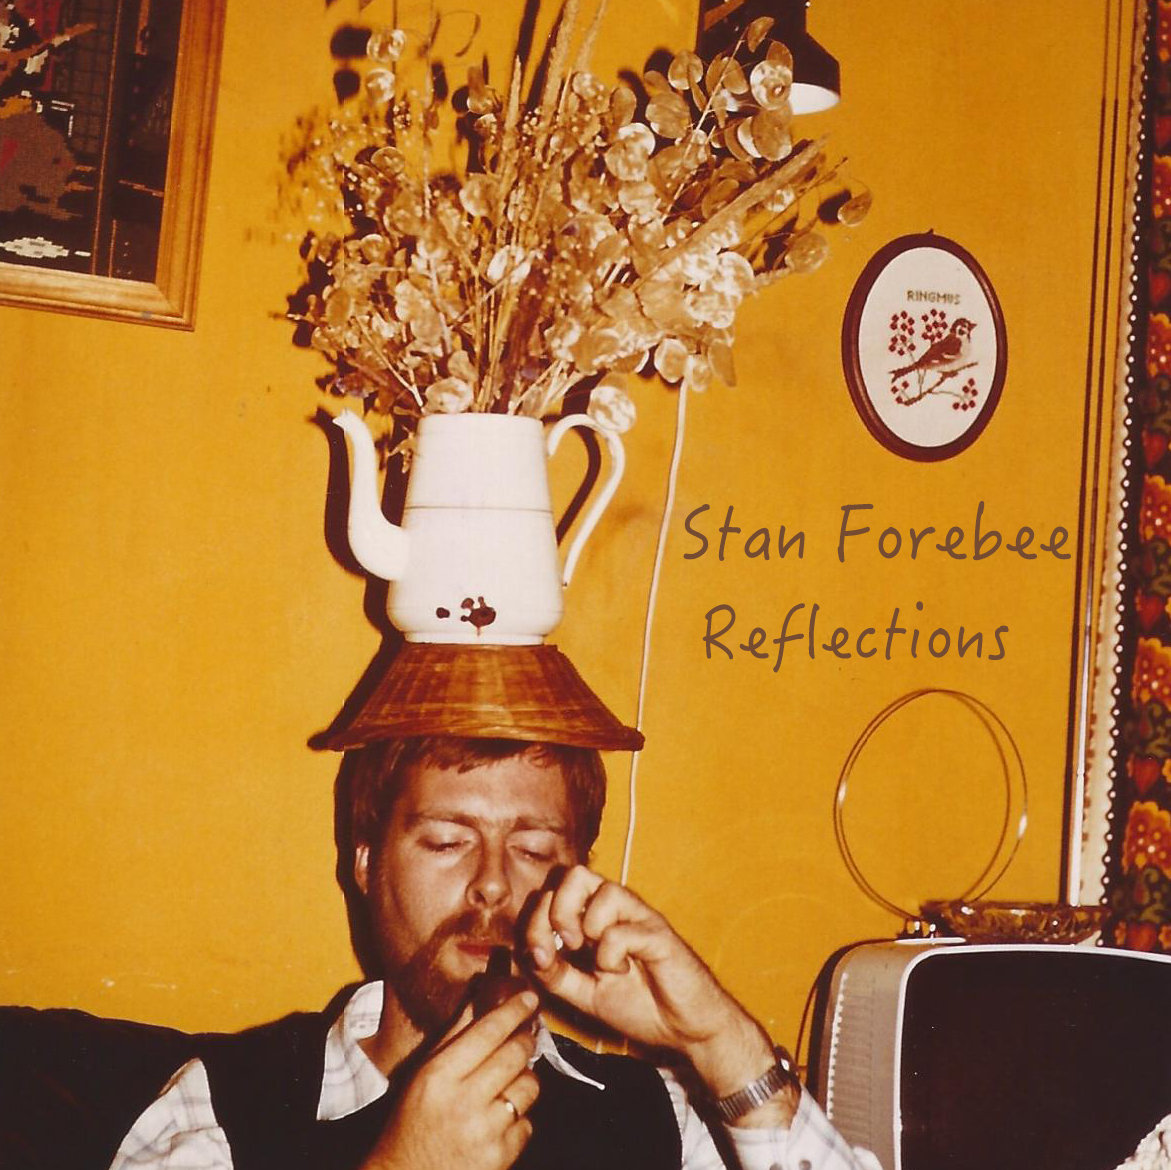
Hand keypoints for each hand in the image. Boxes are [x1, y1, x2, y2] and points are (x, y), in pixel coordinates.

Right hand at [363, 991, 540, 1169]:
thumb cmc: (411, 1122)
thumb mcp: (423, 1075)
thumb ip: (454, 1035)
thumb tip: (480, 995)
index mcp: (439, 1076)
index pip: (488, 1032)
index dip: (514, 1010)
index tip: (530, 997)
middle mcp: (463, 1102)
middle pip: (515, 1055)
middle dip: (526, 1040)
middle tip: (526, 1035)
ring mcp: (484, 1132)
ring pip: (528, 1087)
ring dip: (525, 1079)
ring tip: (509, 1081)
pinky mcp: (499, 1158)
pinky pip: (527, 1124)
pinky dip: (519, 1118)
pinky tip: (500, 1119)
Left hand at [523, 866, 787, 1117]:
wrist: (685, 1029)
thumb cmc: (641, 1005)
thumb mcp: (585, 994)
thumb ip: (557, 975)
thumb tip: (532, 953)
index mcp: (596, 917)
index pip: (556, 890)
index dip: (536, 919)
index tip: (540, 956)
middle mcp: (617, 909)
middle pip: (575, 874)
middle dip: (557, 912)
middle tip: (567, 947)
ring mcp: (640, 918)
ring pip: (602, 891)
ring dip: (588, 928)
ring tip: (598, 959)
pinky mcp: (658, 935)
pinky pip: (622, 930)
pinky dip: (611, 954)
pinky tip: (622, 971)